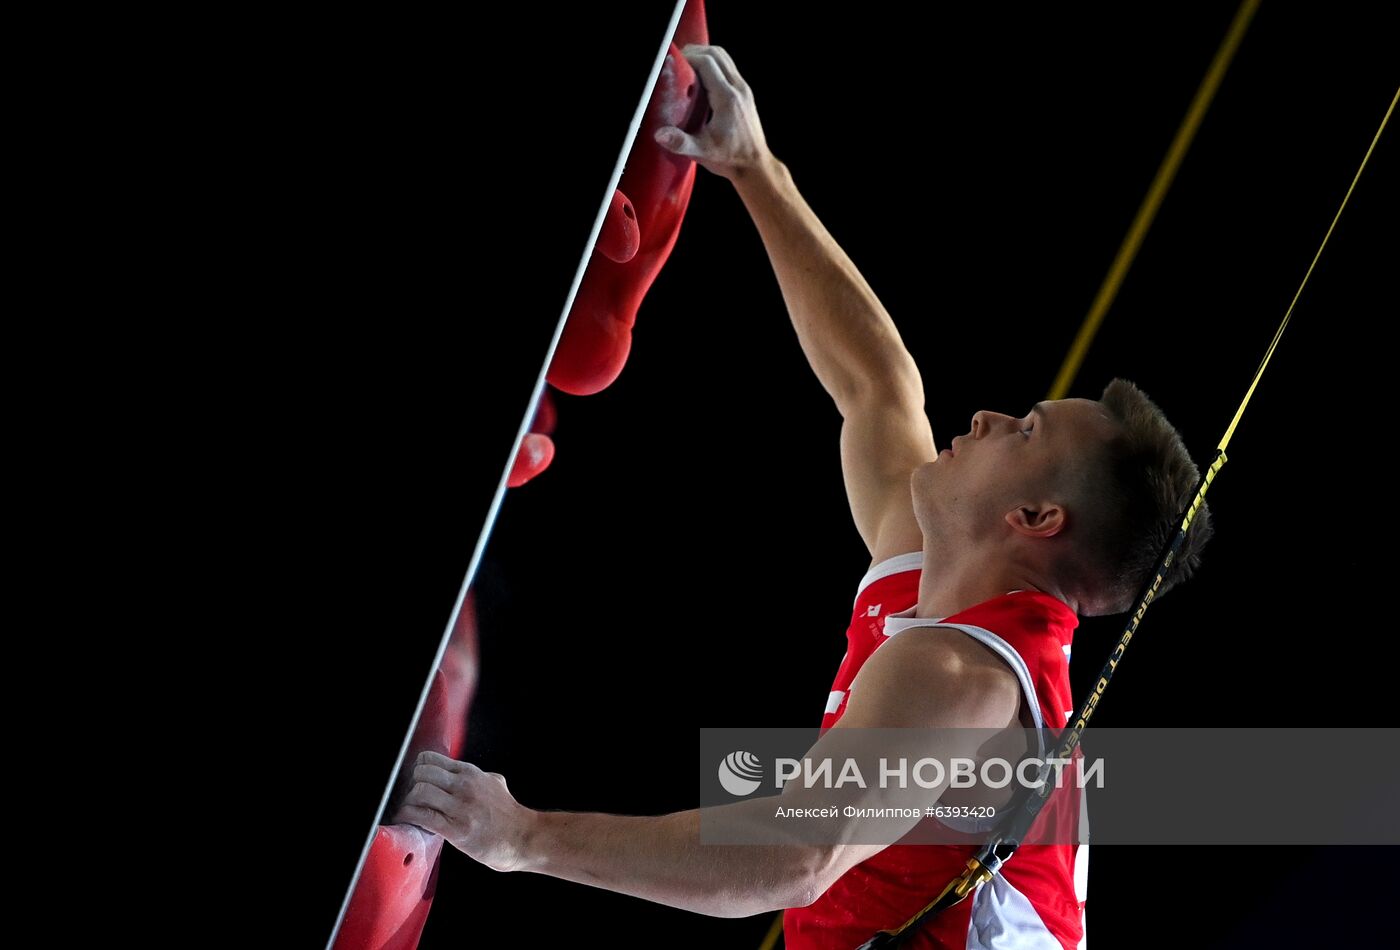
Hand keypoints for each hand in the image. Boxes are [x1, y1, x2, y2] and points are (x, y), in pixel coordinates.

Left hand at [390, 750, 534, 872]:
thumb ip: (480, 777)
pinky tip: (408, 820)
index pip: (431, 759)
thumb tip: (471, 776)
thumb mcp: (497, 783)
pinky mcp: (455, 829)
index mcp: (471, 773)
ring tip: (411, 810)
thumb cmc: (509, 814)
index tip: (419, 780)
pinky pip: (423, 816)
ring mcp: (460, 807)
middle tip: (413, 797)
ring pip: (419, 793)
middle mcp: (464, 786)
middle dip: (412, 784)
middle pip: (422, 773)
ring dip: (410, 802)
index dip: (419, 769)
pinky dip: (410, 817)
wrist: (522, 837)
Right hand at [654, 44, 772, 180]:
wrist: (755, 165)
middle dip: (694, 52)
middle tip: (676, 62)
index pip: (707, 62)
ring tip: (686, 66)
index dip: (688, 57)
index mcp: (727, 98)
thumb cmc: (729, 159)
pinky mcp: (744, 92)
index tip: (672, 63)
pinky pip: (728, 67)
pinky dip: (712, 64)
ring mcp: (743, 88)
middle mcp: (738, 88)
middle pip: (716, 53)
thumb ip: (680, 142)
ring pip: (724, 57)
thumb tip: (659, 134)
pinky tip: (699, 77)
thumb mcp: (702, 152)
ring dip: (704, 55)